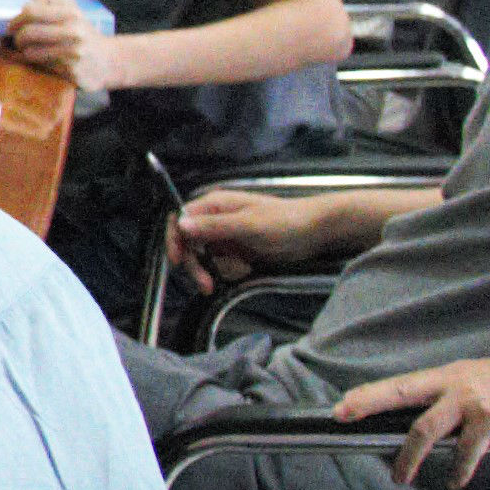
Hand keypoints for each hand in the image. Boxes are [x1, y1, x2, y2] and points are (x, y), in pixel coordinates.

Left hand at [2, 0, 116, 88]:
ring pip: (30, 47)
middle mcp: (73, 24)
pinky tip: (41, 61)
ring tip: (28, 51)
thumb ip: (48, 8)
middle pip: (28, 24)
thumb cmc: (83, 37)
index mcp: (70, 9)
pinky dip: (35, 62)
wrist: (108, 61)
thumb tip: (18, 15)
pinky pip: (40, 63)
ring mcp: (73, 46)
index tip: (17, 25)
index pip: (34, 4)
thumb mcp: (72, 15)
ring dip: (24, 50)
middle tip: (17, 40)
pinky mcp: (71, 66)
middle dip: (16, 34)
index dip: (20, 16)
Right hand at [169, 188, 355, 279]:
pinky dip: (225, 271)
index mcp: (214, 205)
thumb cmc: (285, 222)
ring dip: (210, 270)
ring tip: (227, 278)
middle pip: (188, 242)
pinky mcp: (235, 249)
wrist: (315, 231)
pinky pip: (218, 263)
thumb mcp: (249, 225)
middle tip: (205, 285)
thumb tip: (180, 225)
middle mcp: (215, 218)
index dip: (174, 239)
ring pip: (202, 256)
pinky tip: (242, 271)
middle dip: (194, 264)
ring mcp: (225, 234)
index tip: (177, 261)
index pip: (180, 219)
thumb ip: (214, 226)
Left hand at [330, 351, 489, 486]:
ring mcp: (473, 400)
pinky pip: (466, 451)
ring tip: (400, 477)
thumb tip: (437, 420)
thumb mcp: (485, 381)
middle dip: (368, 403)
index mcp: (452, 374)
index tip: (344, 403)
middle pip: (401, 393)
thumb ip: (460, 396)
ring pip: (425, 428)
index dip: (371, 392)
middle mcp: (456, 382)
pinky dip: (459, 469)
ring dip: (409, 456)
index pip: (403, 383)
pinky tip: (455, 480)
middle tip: (342, 415)